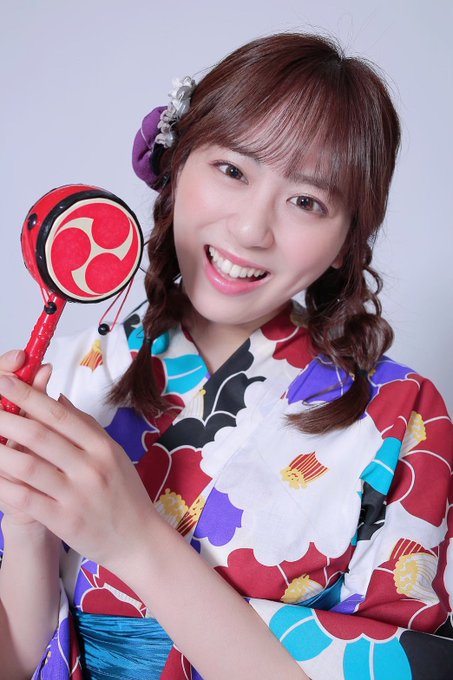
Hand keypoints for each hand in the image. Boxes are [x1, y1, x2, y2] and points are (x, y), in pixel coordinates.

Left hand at [0, 374, 154, 570]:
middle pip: (40, 436)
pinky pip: (25, 499)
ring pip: (27, 467)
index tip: (6, 380)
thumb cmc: (124, 493)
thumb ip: (85, 426)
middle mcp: (90, 467)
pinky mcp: (64, 520)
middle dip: (6, 418)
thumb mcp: (113, 453)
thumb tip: (56, 397)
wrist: (138, 539)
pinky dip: (3, 486)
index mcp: (102, 446)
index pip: (60, 414)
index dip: (29, 396)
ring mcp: (76, 494)